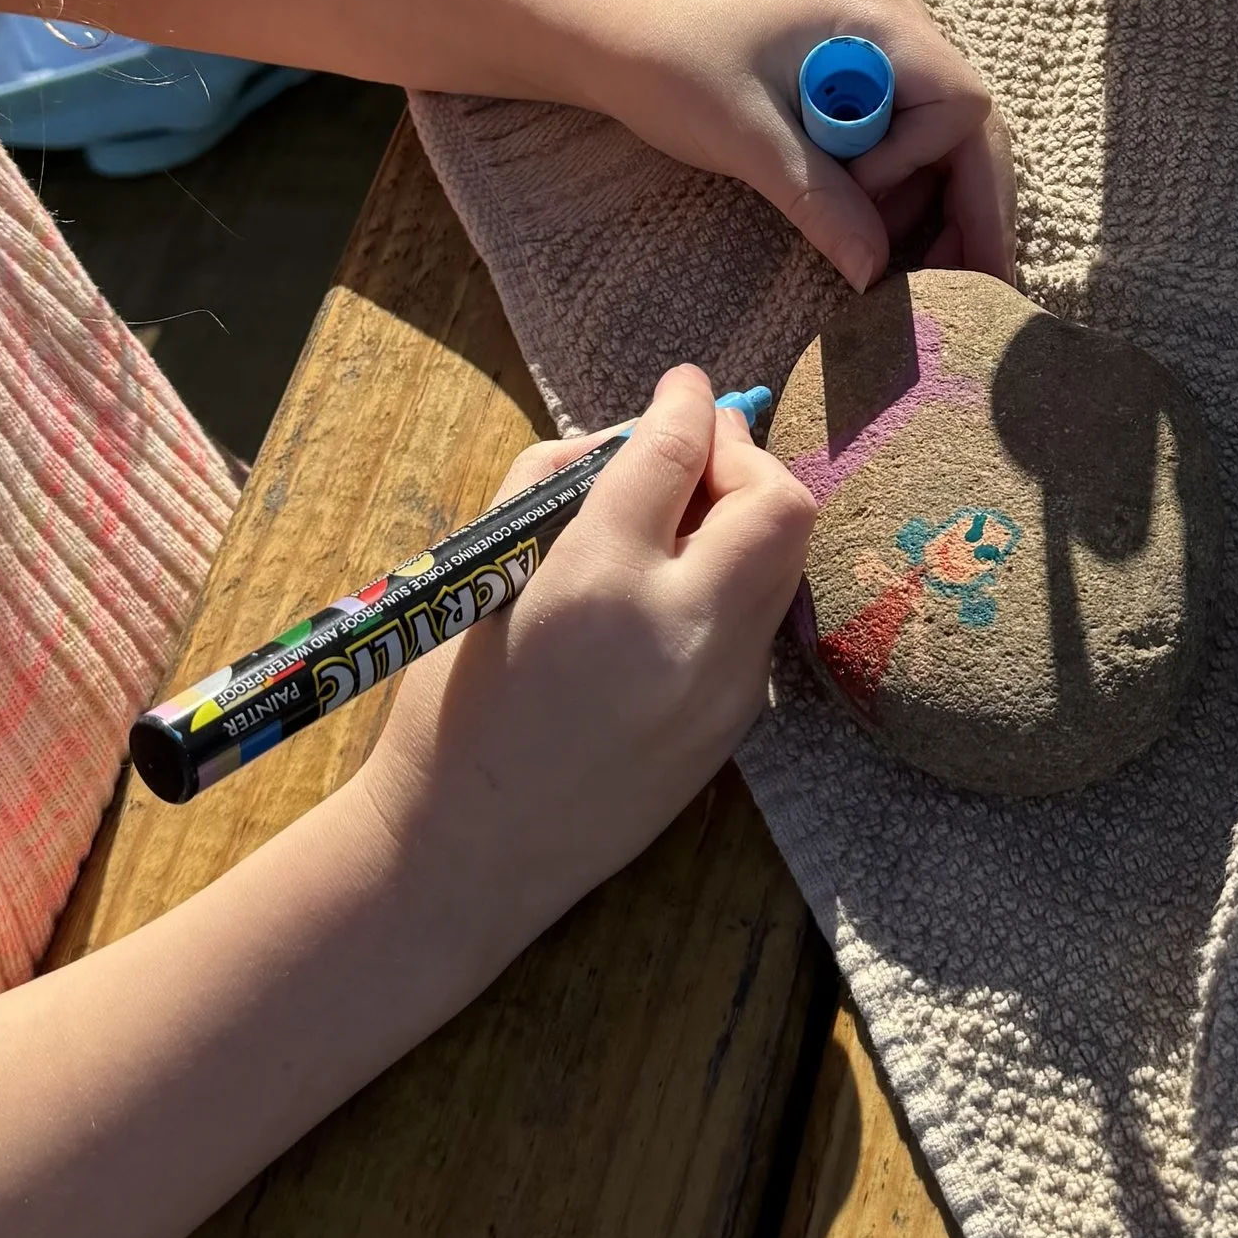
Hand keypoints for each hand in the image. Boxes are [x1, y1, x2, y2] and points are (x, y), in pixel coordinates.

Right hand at [353, 369, 816, 949]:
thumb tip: (636, 434)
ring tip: (686, 521)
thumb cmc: (452, 706)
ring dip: (747, 519)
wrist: (467, 852)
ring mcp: (724, 688)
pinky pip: (762, 622)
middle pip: (776, 503)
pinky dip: (737, 583)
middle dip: (744, 457)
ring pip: (785, 562)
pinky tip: (679, 595)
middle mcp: (682, 632)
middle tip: (696, 453)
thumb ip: (560, 483)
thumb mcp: (484, 571)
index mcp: (598, 583)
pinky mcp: (738, 726)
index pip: (676, 455)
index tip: (683, 384)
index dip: (685, 404)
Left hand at [592, 0, 1015, 290]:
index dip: (928, 168)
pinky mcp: (864, 80)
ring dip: (935, 208)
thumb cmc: (674, 67)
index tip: (863, 201)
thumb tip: (877, 276)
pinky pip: (912, 142)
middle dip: (971, 210)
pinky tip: (881, 236)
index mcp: (881, 21)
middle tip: (973, 290)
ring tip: (907, 271)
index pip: (962, 106)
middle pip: (973, 130)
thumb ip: (819, 201)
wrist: (616, 38)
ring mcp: (886, 53)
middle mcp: (901, 28)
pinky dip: (903, 194)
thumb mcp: (746, 140)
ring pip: (948, 144)